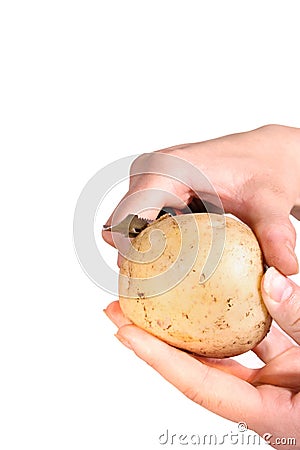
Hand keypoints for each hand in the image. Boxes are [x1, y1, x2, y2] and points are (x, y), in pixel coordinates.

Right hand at [103, 124, 299, 274]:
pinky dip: (148, 241)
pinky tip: (170, 258)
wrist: (264, 155)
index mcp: (170, 167)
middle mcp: (152, 169)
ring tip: (161, 277)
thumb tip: (285, 270)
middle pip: (122, 222)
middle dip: (132, 257)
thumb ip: (274, 234)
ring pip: (126, 223)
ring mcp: (149, 178)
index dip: (128, 250)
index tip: (140, 284)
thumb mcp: (270, 202)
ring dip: (139, 251)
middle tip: (153, 288)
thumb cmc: (262, 170)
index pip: (131, 213)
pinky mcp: (154, 188)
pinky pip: (138, 219)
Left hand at [104, 267, 299, 448]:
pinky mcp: (279, 368)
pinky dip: (223, 319)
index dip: (159, 359)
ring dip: (184, 328)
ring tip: (151, 299)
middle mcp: (261, 402)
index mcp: (272, 417)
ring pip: (216, 354)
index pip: (202, 385)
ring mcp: (269, 384)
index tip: (124, 332)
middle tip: (120, 312)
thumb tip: (272, 283)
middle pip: (196, 370)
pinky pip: (244, 341)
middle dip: (155, 341)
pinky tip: (204, 296)